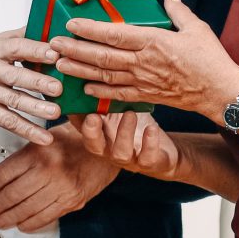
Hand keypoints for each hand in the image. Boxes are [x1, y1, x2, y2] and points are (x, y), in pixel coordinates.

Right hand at [0, 30, 65, 145]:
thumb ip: (22, 36)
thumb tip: (50, 26)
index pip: (16, 48)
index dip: (35, 51)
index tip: (54, 54)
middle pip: (15, 77)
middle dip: (38, 83)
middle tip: (57, 87)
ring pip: (13, 101)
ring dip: (35, 108)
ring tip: (54, 112)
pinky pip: (8, 122)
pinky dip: (27, 130)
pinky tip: (43, 136)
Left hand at [0, 132, 118, 229]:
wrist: (105, 150)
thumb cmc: (75, 142)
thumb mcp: (41, 142)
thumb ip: (17, 159)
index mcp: (39, 153)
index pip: (4, 174)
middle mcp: (50, 170)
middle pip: (12, 194)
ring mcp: (62, 187)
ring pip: (27, 209)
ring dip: (9, 218)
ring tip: (1, 220)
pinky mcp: (72, 200)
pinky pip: (46, 217)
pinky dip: (30, 223)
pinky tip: (21, 223)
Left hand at [52, 0, 238, 116]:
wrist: (220, 93)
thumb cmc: (211, 60)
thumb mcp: (196, 29)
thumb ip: (178, 11)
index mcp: (154, 41)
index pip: (114, 34)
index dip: (90, 29)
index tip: (71, 23)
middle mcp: (144, 62)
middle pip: (102, 56)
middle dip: (75, 50)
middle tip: (55, 45)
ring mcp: (143, 81)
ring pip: (104, 76)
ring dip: (79, 71)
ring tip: (59, 66)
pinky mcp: (147, 96)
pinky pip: (117, 94)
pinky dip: (99, 91)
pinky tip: (84, 87)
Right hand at [66, 111, 185, 179]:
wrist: (163, 151)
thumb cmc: (136, 126)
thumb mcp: (118, 111)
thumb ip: (104, 99)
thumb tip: (88, 74)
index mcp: (100, 135)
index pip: (81, 127)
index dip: (75, 118)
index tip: (75, 103)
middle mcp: (110, 149)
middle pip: (92, 146)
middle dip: (91, 132)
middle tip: (92, 116)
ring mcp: (129, 158)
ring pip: (120, 153)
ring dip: (123, 133)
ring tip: (130, 113)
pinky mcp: (148, 162)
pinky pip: (147, 158)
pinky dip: (149, 143)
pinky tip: (151, 129)